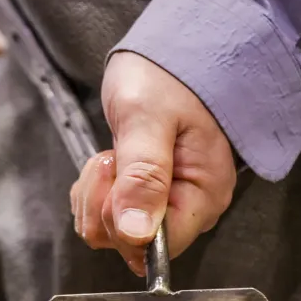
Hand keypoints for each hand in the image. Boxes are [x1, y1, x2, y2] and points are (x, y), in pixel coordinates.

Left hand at [69, 52, 237, 273]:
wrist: (171, 52)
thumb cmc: (168, 77)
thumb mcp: (148, 119)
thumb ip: (142, 176)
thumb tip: (136, 234)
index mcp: (204, 195)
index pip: (157, 248)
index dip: (123, 224)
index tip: (116, 175)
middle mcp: (189, 208)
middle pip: (129, 243)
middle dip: (105, 202)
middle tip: (115, 155)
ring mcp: (166, 203)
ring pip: (110, 230)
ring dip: (97, 193)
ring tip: (115, 151)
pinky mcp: (145, 196)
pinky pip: (105, 214)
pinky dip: (95, 189)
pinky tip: (110, 158)